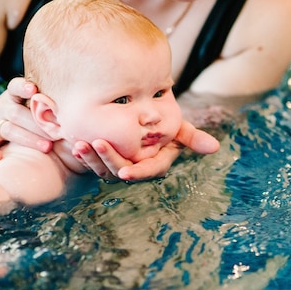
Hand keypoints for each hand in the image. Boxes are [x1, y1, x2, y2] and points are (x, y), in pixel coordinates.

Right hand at [0, 77, 52, 160]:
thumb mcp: (29, 101)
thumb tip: (85, 102)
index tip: (33, 90)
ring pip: (8, 130)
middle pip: (18, 113)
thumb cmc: (21, 110)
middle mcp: (3, 107)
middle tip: (58, 133)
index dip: (23, 87)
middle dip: (38, 124)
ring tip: (46, 147)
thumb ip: (49, 101)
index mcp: (14, 96)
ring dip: (27, 139)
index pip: (15, 87)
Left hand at [72, 120, 220, 180]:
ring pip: (104, 168)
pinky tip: (75, 142)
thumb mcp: (178, 127)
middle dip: (108, 159)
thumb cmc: (163, 121)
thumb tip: (215, 147)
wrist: (143, 116)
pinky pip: (93, 162)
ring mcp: (120, 164)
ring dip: (91, 158)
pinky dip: (84, 155)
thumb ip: (193, 137)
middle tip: (96, 143)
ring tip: (81, 144)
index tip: (125, 172)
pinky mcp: (104, 160)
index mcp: (156, 163)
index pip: (147, 171)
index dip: (137, 173)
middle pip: (122, 169)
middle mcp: (137, 167)